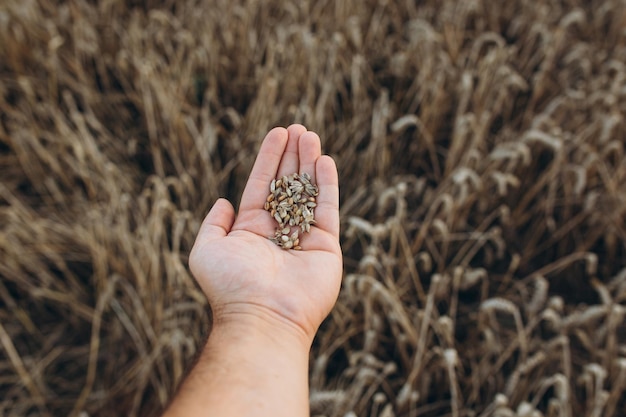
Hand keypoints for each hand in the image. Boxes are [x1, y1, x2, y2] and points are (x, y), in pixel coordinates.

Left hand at [189, 124, 341, 344]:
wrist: (261, 316)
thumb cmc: (230, 285)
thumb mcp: (206, 250)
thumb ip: (212, 225)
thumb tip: (222, 202)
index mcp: (252, 230)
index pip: (263, 185)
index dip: (270, 158)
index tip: (278, 132)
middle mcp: (279, 231)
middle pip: (288, 183)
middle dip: (292, 155)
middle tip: (299, 128)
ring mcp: (304, 238)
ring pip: (309, 191)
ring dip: (310, 162)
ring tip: (311, 135)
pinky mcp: (326, 246)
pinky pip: (328, 209)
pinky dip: (328, 185)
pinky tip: (325, 160)